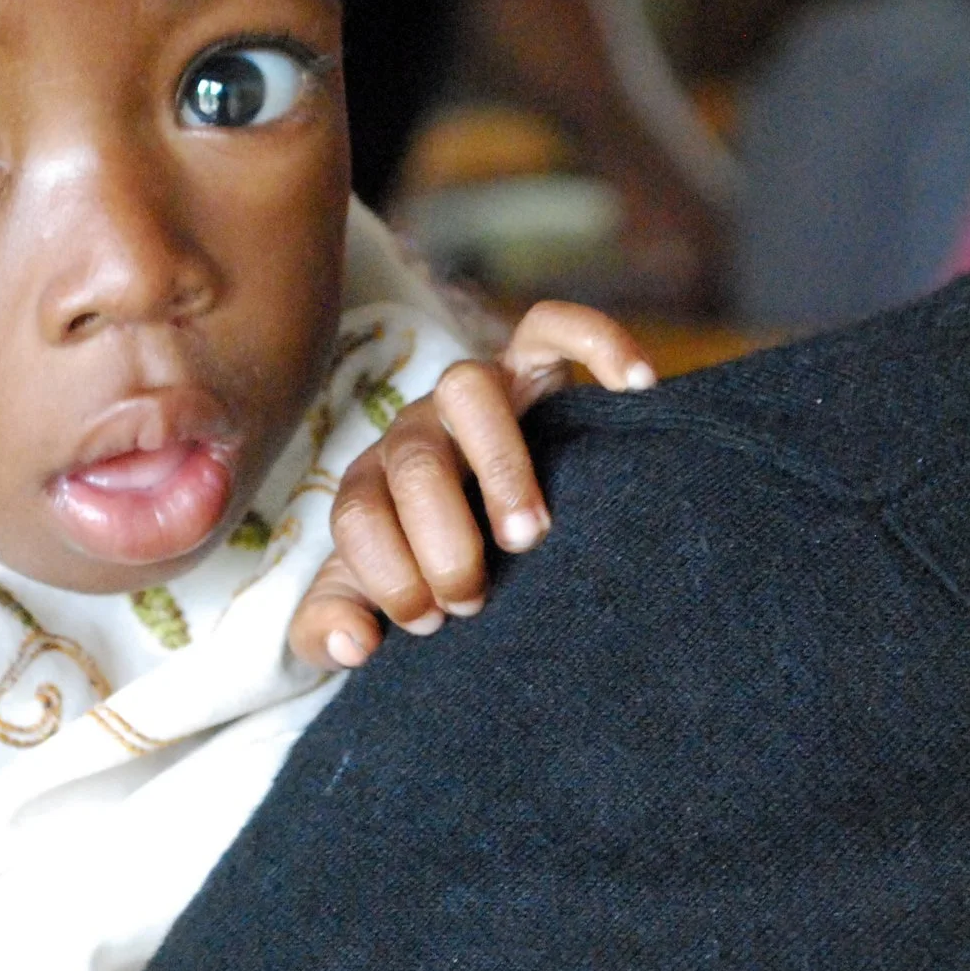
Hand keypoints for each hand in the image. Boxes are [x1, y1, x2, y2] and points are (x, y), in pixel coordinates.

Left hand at [290, 302, 652, 670]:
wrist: (489, 523)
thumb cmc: (435, 568)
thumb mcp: (375, 603)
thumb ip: (333, 629)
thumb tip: (357, 643)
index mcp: (373, 487)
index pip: (357, 515)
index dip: (386, 573)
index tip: (431, 623)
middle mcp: (418, 431)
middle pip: (414, 464)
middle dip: (443, 542)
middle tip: (475, 600)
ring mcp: (475, 393)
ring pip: (469, 388)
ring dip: (500, 467)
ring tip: (534, 535)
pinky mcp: (532, 362)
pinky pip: (554, 327)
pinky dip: (596, 343)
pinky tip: (636, 386)